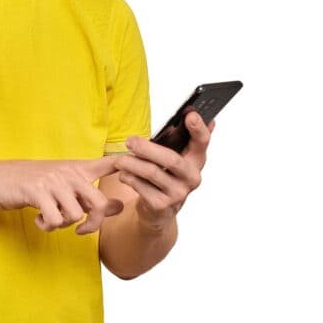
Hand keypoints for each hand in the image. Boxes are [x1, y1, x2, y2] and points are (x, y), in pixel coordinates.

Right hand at [0, 157, 124, 234]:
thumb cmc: (34, 184)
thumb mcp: (64, 187)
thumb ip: (92, 196)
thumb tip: (121, 206)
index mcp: (78, 168)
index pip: (111, 163)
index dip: (131, 167)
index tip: (146, 172)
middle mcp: (69, 172)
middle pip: (99, 203)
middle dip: (94, 224)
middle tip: (81, 231)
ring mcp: (54, 181)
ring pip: (75, 215)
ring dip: (63, 225)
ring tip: (50, 218)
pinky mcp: (38, 191)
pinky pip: (54, 220)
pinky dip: (47, 226)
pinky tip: (38, 219)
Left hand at [116, 109, 214, 229]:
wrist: (159, 210)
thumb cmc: (165, 175)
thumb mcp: (175, 157)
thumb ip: (181, 138)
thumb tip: (191, 112)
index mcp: (196, 160)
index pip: (202, 142)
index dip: (198, 128)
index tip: (189, 115)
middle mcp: (192, 178)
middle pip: (171, 159)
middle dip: (147, 148)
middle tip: (129, 141)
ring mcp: (178, 193)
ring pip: (152, 173)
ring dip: (132, 163)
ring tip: (120, 159)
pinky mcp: (162, 205)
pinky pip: (141, 187)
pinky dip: (129, 178)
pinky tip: (123, 174)